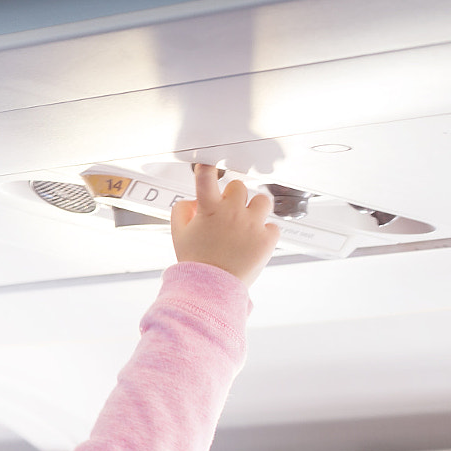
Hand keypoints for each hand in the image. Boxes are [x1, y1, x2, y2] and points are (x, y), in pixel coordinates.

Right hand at [169, 163, 280, 285]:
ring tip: (247, 223)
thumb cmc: (196, 263)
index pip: (206, 178)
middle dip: (233, 196)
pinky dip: (265, 233)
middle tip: (229, 211)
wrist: (211, 289)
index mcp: (208, 209)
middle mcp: (232, 213)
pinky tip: (253, 242)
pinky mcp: (267, 239)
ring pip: (262, 201)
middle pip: (239, 187)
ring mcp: (252, 225)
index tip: (209, 162)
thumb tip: (193, 200)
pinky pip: (273, 226)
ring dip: (255, 209)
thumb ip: (182, 211)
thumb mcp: (178, 235)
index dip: (207, 166)